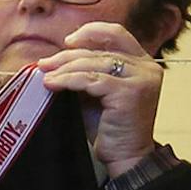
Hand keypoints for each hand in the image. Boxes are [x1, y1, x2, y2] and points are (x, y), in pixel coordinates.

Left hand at [36, 21, 162, 176]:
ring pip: (94, 64)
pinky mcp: (130, 92)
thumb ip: (86, 75)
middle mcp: (146, 67)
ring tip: (44, 75)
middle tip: (44, 63)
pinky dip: (69, 80)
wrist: (125, 157)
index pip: (116, 34)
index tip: (67, 42)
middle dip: (68, 55)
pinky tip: (52, 84)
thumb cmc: (109, 129)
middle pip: (100, 50)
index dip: (90, 33)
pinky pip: (92, 80)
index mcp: (142, 62)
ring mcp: (141, 78)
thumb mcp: (96, 95)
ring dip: (65, 68)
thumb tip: (54, 63)